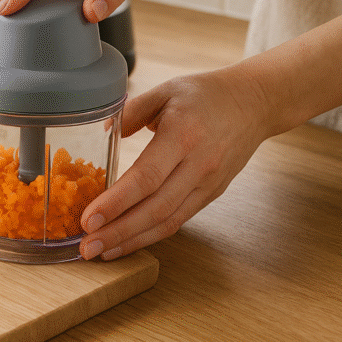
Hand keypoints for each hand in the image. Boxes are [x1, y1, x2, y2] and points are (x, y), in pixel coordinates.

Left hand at [78, 68, 271, 260]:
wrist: (254, 103)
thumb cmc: (206, 94)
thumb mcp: (165, 90)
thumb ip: (131, 111)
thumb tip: (101, 134)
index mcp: (183, 136)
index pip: (146, 177)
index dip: (117, 202)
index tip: (90, 218)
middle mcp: (198, 165)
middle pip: (155, 208)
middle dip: (118, 231)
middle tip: (87, 246)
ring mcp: (207, 184)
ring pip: (167, 221)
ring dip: (132, 240)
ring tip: (101, 251)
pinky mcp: (211, 194)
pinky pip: (178, 219)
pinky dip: (151, 235)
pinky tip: (128, 241)